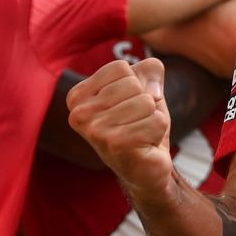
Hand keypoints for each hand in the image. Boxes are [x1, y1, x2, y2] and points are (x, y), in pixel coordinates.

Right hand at [67, 58, 174, 194]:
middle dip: (145, 102)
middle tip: (133, 124)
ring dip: (152, 118)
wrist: (145, 167)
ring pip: (147, 102)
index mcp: (77, 97)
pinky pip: (157, 121)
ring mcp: (95, 131)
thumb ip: (150, 69)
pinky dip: (158, 132)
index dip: (135, 83)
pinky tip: (144, 145)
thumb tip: (153, 92)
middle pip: (133, 84)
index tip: (125, 105)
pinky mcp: (117, 144)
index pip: (120, 68)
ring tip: (139, 134)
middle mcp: (79, 114)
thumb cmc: (139, 123)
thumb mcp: (143, 86)